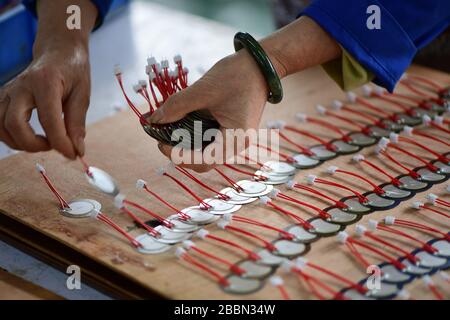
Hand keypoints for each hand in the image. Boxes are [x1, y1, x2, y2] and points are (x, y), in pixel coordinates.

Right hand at [0, 0, 96, 158]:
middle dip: (33, 144)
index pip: (48, 119)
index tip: (72, 154)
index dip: (60, 142)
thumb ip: (77, 123)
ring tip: (44, 142)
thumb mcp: (82, 94)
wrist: (57, 52)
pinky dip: (12, 137)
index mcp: (45, 82)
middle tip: (54, 146)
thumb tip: (77, 150)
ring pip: (0, 126)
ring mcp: (8, 91)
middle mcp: (21, 86)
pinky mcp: (4, 98)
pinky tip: (30, 137)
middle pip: (13, 123)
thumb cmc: (72, 71)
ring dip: (20, 143)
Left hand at [150, 16, 340, 171]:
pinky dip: (195, 137)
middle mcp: (237, 145)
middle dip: (181, 154)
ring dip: (187, 146)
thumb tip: (155, 119)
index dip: (179, 156)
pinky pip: (211, 142)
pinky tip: (183, 125)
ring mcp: (235, 139)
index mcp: (234, 139)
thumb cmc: (237, 75)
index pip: (203, 162)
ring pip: (206, 153)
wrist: (262, 65)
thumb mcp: (203, 89)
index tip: (161, 143)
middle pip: (204, 162)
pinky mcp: (232, 132)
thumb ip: (177, 105)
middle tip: (162, 139)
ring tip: (170, 131)